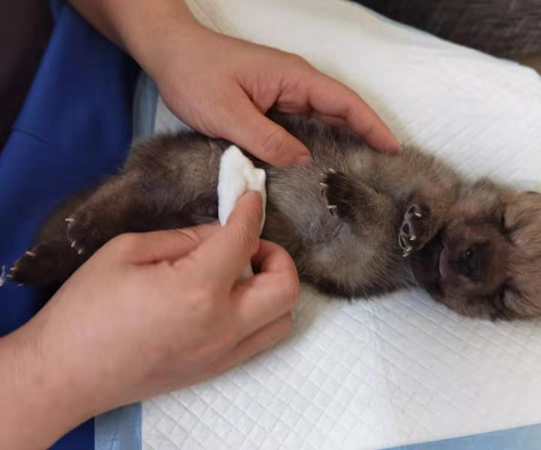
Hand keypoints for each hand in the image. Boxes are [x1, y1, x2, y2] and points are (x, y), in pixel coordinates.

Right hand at [0, 192, 298, 448]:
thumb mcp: (127, 252)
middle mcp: (222, 326)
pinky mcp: (216, 370)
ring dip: (272, 288)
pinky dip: (261, 313)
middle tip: (246, 243)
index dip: (250, 210)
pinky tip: (229, 299)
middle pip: (286, 286)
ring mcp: (223, 354)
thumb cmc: (85, 310)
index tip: (249, 197)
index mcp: (197, 289)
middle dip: (275, 254)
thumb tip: (219, 232)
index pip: (244, 240)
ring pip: (282, 318)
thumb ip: (184, 238)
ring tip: (240, 274)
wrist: (65, 374)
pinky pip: (261, 339)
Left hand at [145, 25, 399, 165]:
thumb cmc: (196, 75)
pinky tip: (323, 159)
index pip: (344, 103)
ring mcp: (284, 91)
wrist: (171, 53)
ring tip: (364, 169)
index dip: (371, 126)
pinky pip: (304, 122)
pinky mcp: (272, 101)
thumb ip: (267, 140)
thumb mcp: (229, 115)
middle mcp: (295, 83)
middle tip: (385, 169)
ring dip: (346, 139)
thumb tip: (303, 161)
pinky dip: (320, 139)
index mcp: (293, 79)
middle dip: (366, 135)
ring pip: (324, 117)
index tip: (393, 149)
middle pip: (342, 110)